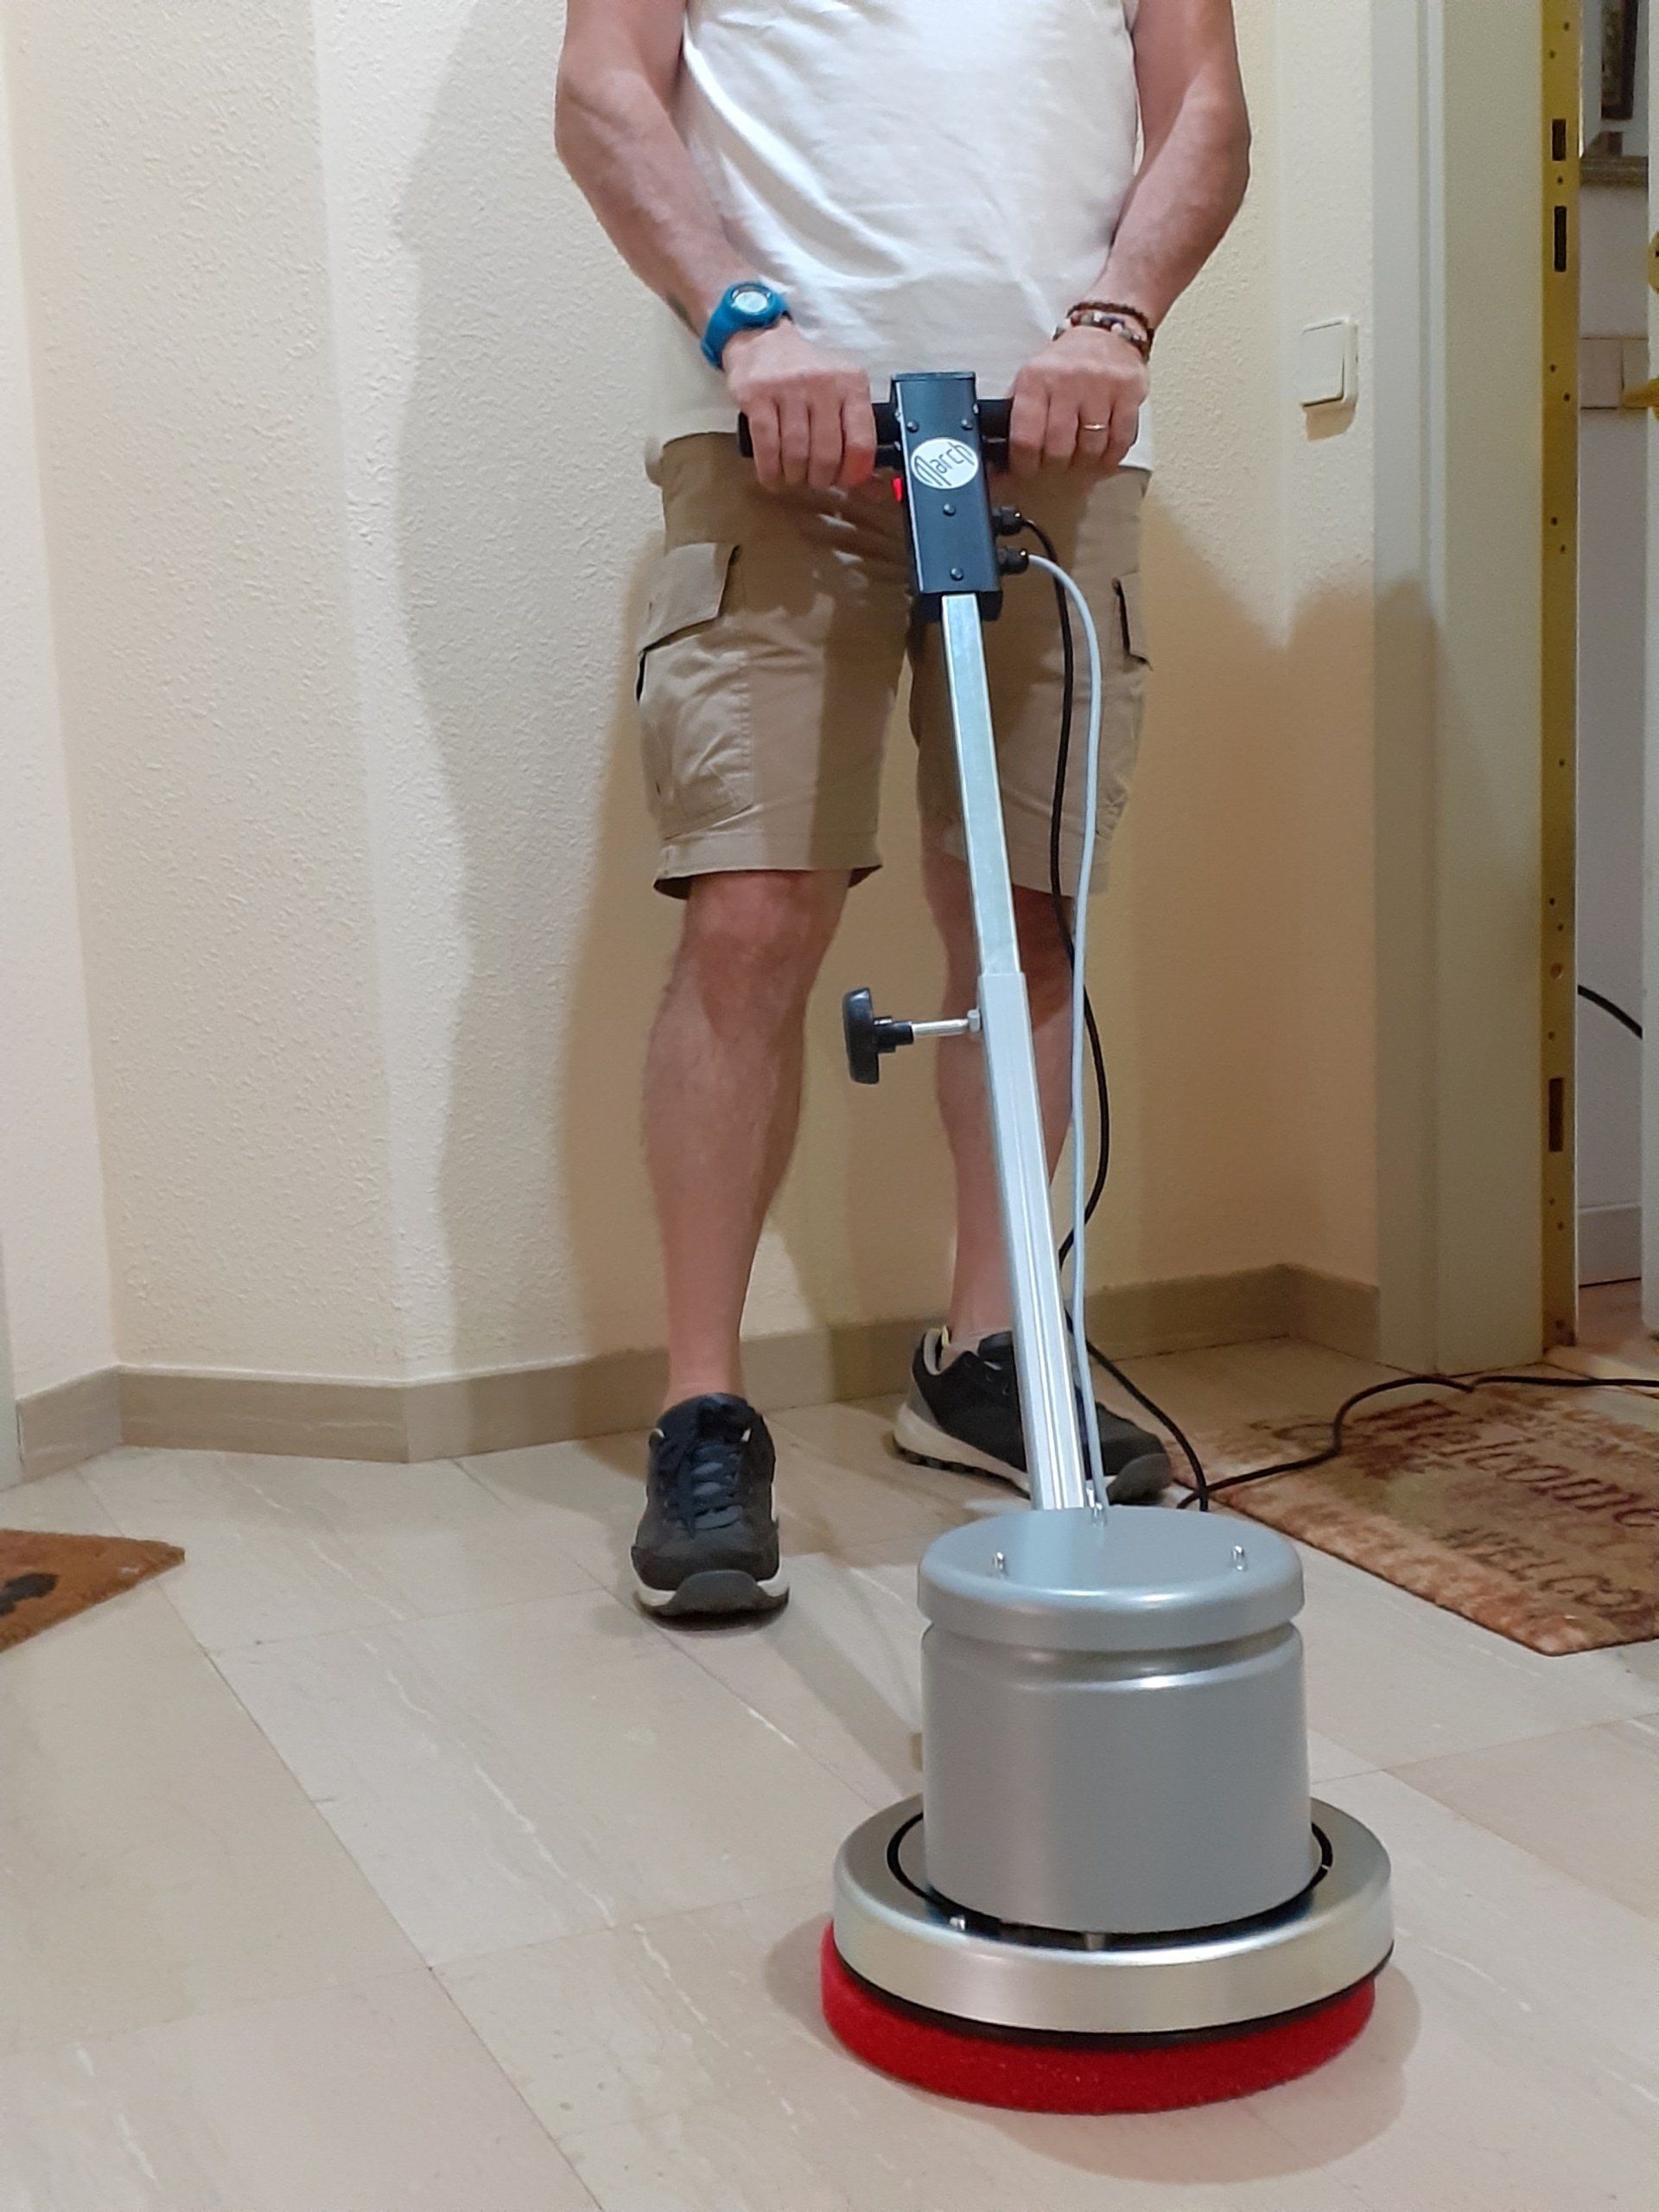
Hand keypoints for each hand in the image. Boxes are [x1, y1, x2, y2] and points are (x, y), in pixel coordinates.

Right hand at [724, 321, 877, 493]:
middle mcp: (823, 382)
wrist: (764, 340)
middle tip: (816, 480)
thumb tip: (871, 486)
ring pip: (796, 454)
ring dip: (795, 477)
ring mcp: (788, 387)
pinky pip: (767, 447)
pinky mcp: (757, 395)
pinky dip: (771, 472)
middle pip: (826, 454)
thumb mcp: (840, 390)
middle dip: (821, 479)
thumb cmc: (807, 373)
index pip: (861, 442)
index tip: (845, 482)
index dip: (854, 473)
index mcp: (851, 382)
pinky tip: (773, 477)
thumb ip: (856, 431)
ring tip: (794, 476)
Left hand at [1008, 325, 1147, 475]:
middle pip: (1058, 448)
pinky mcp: (1128, 391)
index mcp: (1035, 379)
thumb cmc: (1063, 365)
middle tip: (1056, 465)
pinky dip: (1111, 456)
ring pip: (1091, 448)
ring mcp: (1100, 385)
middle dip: (1056, 465)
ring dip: (1085, 462)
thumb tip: (998, 462)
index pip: (1025, 437)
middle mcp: (1067, 380)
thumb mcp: (1031, 380)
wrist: (1104, 332)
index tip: (1027, 470)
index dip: (1025, 464)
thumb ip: (1016, 416)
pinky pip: (1121, 440)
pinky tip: (1104, 455)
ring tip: (1081, 458)